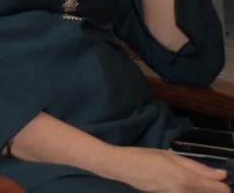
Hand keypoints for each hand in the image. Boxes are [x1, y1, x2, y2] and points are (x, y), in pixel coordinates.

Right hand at [105, 145, 228, 192]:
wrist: (122, 168)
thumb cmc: (145, 157)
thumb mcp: (171, 156)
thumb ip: (198, 167)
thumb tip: (221, 174)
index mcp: (187, 180)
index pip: (220, 190)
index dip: (222, 184)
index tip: (218, 177)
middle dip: (211, 187)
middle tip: (203, 176)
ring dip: (199, 190)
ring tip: (188, 178)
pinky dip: (188, 191)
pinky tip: (178, 183)